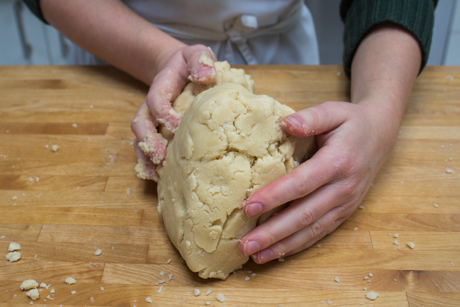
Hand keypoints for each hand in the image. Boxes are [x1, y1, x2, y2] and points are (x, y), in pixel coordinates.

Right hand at [131, 45, 216, 179]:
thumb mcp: (196, 54)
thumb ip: (200, 60)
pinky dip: (149, 163)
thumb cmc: (191, 64)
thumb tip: (207, 75)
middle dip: (147, 141)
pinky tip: (158, 177)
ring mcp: (154, 122)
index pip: (156, 100)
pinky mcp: (159, 133)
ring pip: (140, 140)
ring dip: (145, 156)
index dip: (163, 113)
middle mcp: (152, 107)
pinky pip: (148, 149)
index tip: (177, 124)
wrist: (181, 69)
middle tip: (159, 156)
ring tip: (154, 174)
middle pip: (141, 124)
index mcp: (162, 87)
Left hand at [239, 100, 399, 262]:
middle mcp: (343, 188)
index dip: (275, 197)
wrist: (380, 136)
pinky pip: (320, 233)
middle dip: (273, 232)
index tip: (248, 207)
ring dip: (282, 245)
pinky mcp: (344, 213)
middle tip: (244, 245)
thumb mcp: (333, 111)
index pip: (302, 183)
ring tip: (255, 256)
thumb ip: (310, 118)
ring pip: (311, 230)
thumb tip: (284, 124)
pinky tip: (277, 253)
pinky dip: (298, 246)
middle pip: (304, 215)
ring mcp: (345, 204)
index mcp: (338, 162)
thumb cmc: (351, 122)